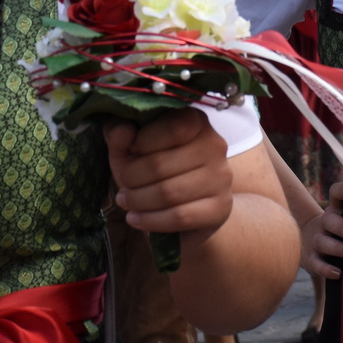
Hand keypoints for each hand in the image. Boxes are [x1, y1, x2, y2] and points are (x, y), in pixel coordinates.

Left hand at [106, 109, 232, 236]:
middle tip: (122, 186)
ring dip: (138, 201)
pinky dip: (151, 220)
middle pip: (162, 164)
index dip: (142, 142)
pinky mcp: (220, 208)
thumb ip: (121, 134)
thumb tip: (122, 129)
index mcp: (196, 122)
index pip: (172, 127)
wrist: (188, 207)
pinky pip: (180, 217)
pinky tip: (136, 219)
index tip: (130, 152)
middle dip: (132, 178)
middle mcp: (214, 146)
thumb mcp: (132, 150)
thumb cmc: (156, 171)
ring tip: (126, 202)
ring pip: (169, 193)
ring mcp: (221, 178)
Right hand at [301, 179, 342, 279]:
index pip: (336, 193)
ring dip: (337, 247)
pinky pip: (316, 264)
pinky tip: (337, 273)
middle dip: (342, 227)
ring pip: (322, 241)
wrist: (311, 240)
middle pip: (329, 219)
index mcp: (336, 208)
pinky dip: (325, 269)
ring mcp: (316, 240)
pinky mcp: (310, 258)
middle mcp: (325, 222)